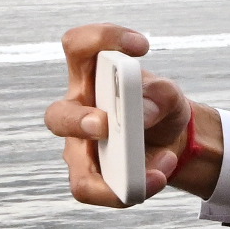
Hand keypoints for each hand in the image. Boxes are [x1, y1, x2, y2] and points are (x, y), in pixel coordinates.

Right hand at [46, 24, 223, 203]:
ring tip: (157, 166)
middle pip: (57, 116)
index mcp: (90, 76)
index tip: (141, 46)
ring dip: (108, 169)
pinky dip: (132, 188)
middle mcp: (78, 110)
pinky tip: (159, 176)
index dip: (101, 39)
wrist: (171, 140)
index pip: (78, 46)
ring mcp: (81, 146)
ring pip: (74, 163)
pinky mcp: (91, 175)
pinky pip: (95, 189)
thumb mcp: (169, 95)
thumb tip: (142, 113)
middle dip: (79, 122)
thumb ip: (159, 95)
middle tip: (105, 124)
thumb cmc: (158, 108)